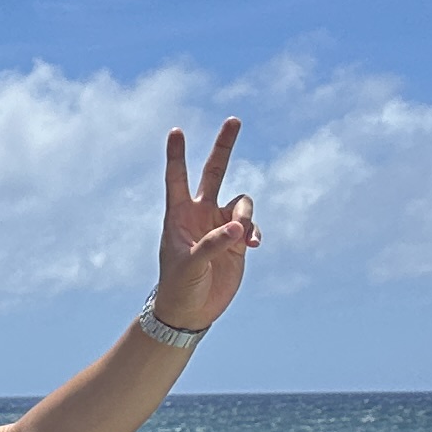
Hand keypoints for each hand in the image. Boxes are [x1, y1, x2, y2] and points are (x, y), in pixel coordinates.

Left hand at [152, 118, 260, 333]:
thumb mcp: (190, 266)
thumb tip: (239, 227)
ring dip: (246, 215)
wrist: (190, 311)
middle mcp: (201, 214)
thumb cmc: (179, 287)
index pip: (177, 178)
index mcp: (179, 215)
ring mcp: (221, 225)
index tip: (176, 131)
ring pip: (241, 202)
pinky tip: (252, 245)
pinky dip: (254, 231)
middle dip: (224, 147)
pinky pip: (252, 224)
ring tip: (243, 238)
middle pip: (215, 172)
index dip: (177, 155)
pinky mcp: (238, 241)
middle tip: (234, 120)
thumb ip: (213, 244)